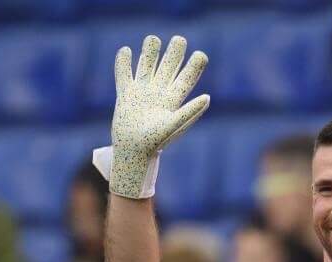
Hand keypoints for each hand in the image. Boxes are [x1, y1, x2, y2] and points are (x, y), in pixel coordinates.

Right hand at [105, 34, 210, 199]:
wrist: (133, 152)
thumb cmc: (155, 142)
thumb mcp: (174, 126)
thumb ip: (190, 111)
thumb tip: (208, 97)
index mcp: (174, 99)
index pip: (187, 77)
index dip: (195, 65)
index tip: (201, 55)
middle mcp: (159, 92)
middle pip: (169, 66)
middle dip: (174, 52)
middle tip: (179, 39)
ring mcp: (142, 91)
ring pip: (147, 64)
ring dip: (150, 51)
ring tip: (153, 39)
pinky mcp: (125, 94)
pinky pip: (124, 73)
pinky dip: (123, 62)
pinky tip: (125, 51)